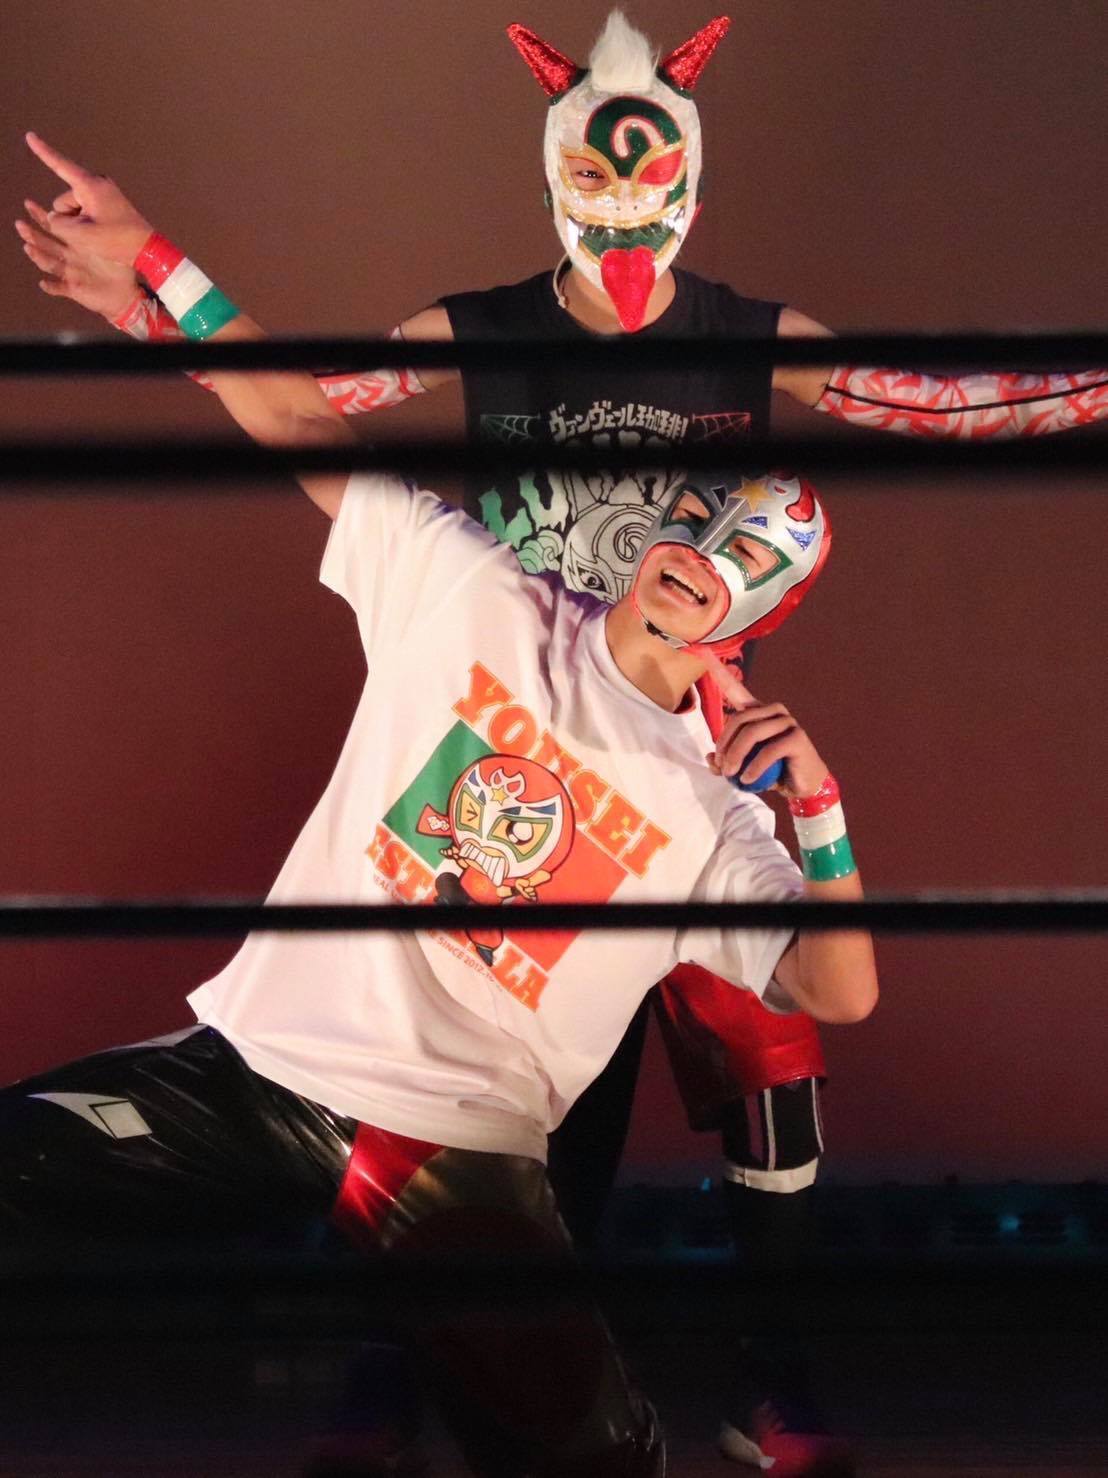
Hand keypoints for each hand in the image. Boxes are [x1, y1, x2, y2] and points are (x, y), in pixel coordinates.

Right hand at [16, 199, 139, 318]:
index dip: (40, 216)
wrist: (125, 295)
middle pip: (46, 244)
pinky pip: (60, 289)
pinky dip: (52, 287)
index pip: (54, 227)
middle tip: (19, 224)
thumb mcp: (108, 244)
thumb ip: (93, 230)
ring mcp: (70, 274)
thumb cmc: (120, 267)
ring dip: (38, 257)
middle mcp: (69, 258)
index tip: (27, 203)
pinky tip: (44, 283)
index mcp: (76, 243)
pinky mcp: (75, 290)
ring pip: (49, 264)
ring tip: (28, 248)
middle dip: (31, 234)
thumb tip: (77, 212)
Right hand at [23, 132, 152, 267]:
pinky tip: (103, 233)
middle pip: (63, 202)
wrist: (147, 249)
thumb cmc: (117, 241)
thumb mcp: (82, 235)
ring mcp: (102, 192)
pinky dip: (87, 224)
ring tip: (100, 235)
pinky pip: (84, 212)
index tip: (29, 135)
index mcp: (90, 185)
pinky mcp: (107, 202)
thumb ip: (59, 224)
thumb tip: (54, 217)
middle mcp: (96, 183)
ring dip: (78, 224)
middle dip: (69, 219)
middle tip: (93, 234)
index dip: (42, 151)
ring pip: (72, 209)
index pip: (60, 165)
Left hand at [698, 650, 828, 797]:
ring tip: (731, 775)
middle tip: (722, 768)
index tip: (704, 650)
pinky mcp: (797, 738)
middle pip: (738, 719)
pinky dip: (754, 767)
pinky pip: (769, 751)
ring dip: (736, 756)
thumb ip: (725, 762)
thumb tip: (711, 759)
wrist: (802, 787)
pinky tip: (747, 780)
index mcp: (758, 712)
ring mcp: (787, 722)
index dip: (719, 672)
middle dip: (724, 745)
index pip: (736, 689)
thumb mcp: (743, 767)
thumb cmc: (771, 772)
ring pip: (752, 733)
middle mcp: (773, 711)